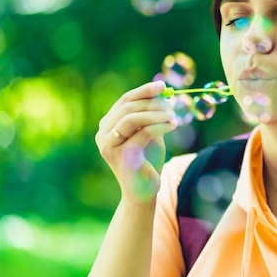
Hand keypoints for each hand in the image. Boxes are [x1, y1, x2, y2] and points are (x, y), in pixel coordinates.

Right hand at [95, 81, 176, 202]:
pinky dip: (160, 126)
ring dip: (155, 113)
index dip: (144, 91)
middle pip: (128, 107)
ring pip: (132, 119)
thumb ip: (152, 115)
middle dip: (152, 102)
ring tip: (174, 115)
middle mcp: (103, 134)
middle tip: (173, 103)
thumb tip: (164, 93)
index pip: (125, 101)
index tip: (163, 86)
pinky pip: (142, 134)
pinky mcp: (122, 156)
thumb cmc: (147, 160)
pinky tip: (173, 125)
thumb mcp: (150, 132)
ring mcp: (109, 145)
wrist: (143, 190)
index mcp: (108, 125)